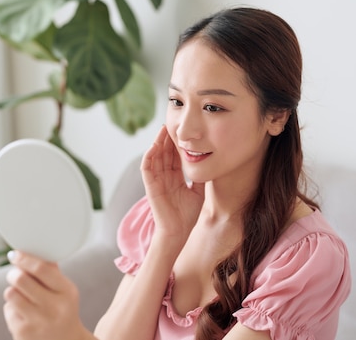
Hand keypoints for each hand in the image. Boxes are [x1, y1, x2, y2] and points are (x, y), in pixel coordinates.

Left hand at [3, 251, 89, 339]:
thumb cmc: (62, 309)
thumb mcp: (65, 290)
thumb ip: (51, 271)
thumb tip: (33, 250)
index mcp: (67, 292)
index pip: (42, 269)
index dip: (24, 259)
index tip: (15, 254)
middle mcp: (54, 308)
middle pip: (21, 279)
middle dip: (14, 273)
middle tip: (15, 274)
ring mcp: (38, 322)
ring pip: (11, 293)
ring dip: (13, 291)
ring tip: (22, 295)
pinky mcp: (23, 333)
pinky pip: (8, 309)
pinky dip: (12, 308)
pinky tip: (24, 313)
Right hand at [141, 126, 204, 241]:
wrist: (179, 231)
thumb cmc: (188, 215)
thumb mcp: (198, 191)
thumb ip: (200, 177)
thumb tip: (208, 163)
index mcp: (175, 178)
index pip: (174, 157)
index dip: (176, 144)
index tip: (181, 131)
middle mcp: (164, 177)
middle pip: (164, 154)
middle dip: (166, 139)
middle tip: (170, 125)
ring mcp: (156, 181)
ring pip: (155, 157)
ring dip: (157, 143)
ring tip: (162, 130)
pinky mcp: (150, 186)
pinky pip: (147, 168)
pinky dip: (149, 157)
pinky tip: (154, 146)